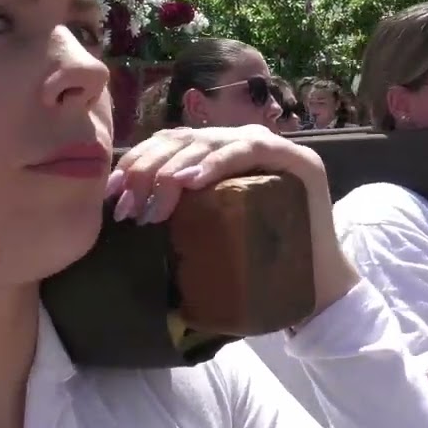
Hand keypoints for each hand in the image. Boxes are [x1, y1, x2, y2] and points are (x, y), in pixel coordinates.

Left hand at [109, 124, 357, 317]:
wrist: (315, 287)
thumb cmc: (256, 262)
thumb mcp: (207, 228)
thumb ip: (179, 210)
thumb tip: (124, 208)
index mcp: (220, 153)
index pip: (171, 142)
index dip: (138, 160)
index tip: (113, 192)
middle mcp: (244, 141)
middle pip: (184, 139)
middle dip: (148, 168)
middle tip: (129, 206)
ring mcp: (272, 147)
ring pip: (210, 141)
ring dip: (175, 169)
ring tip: (155, 200)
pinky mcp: (296, 160)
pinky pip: (249, 150)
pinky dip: (217, 162)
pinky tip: (192, 182)